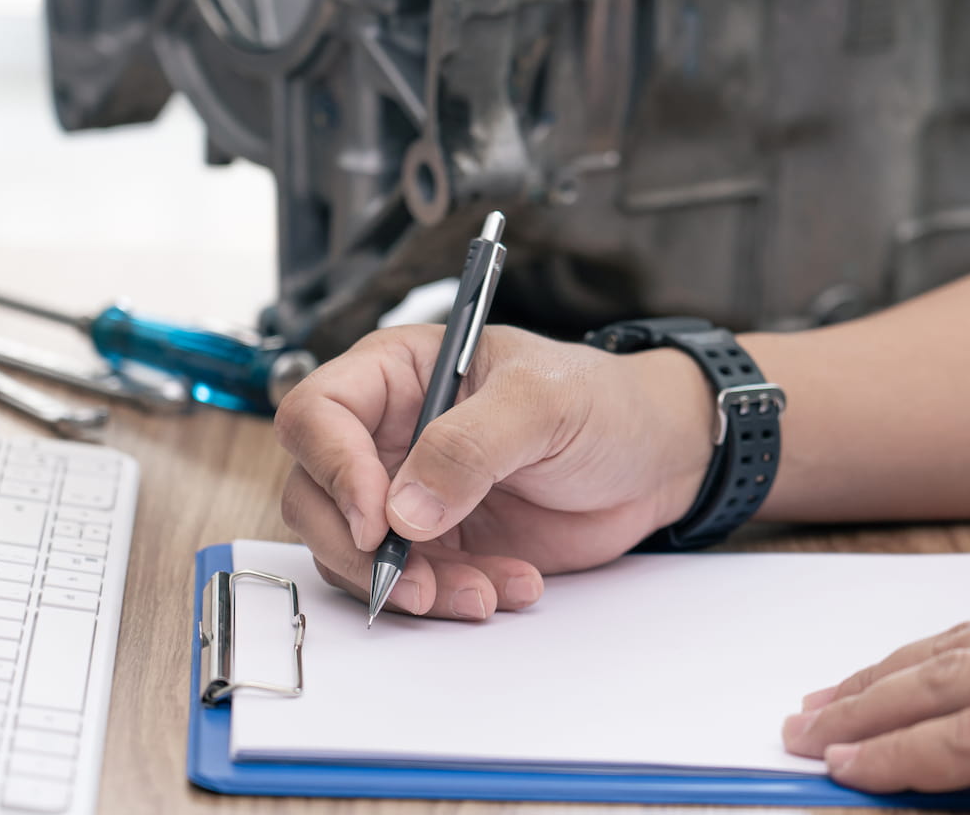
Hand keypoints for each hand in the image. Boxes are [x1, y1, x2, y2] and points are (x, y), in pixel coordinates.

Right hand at [275, 324, 713, 620]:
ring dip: (409, 584)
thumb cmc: (602, 402)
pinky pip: (412, 582)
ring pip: (356, 552)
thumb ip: (470, 445)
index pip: (318, 414)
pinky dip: (452, 598)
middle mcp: (389, 433)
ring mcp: (409, 493)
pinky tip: (512, 586)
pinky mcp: (440, 543)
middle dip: (358, 549)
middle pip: (315, 494)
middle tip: (415, 579)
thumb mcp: (543, 403)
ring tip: (483, 592)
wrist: (655, 458)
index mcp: (398, 372)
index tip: (378, 520)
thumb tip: (404, 508)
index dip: (333, 468)